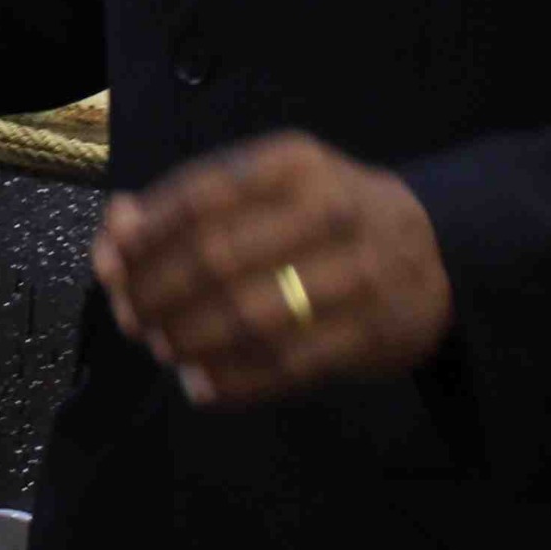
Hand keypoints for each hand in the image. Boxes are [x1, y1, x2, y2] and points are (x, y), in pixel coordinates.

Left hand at [95, 132, 454, 409]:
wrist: (439, 251)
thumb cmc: (328, 214)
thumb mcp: (270, 186)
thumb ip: (191, 202)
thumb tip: (116, 225)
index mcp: (294, 163)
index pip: (200, 196)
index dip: (144, 236)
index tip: (111, 264)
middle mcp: (329, 210)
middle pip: (217, 256)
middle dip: (158, 293)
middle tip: (130, 316)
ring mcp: (356, 274)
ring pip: (250, 315)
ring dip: (190, 338)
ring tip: (162, 348)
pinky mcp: (371, 334)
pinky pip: (287, 364)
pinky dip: (233, 381)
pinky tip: (200, 385)